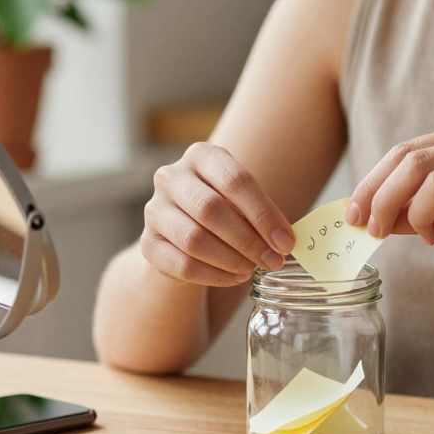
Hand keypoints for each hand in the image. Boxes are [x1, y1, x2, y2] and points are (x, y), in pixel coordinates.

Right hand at [142, 142, 295, 286]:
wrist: (182, 234)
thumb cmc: (223, 211)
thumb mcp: (242, 202)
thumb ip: (261, 215)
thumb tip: (285, 241)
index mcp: (201, 155)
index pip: (235, 180)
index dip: (263, 214)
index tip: (285, 242)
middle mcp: (171, 177)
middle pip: (211, 209)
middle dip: (249, 240)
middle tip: (273, 261)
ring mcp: (154, 210)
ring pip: (195, 239)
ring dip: (232, 259)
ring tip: (252, 269)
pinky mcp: (148, 244)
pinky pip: (183, 265)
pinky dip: (216, 276)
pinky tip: (235, 277)